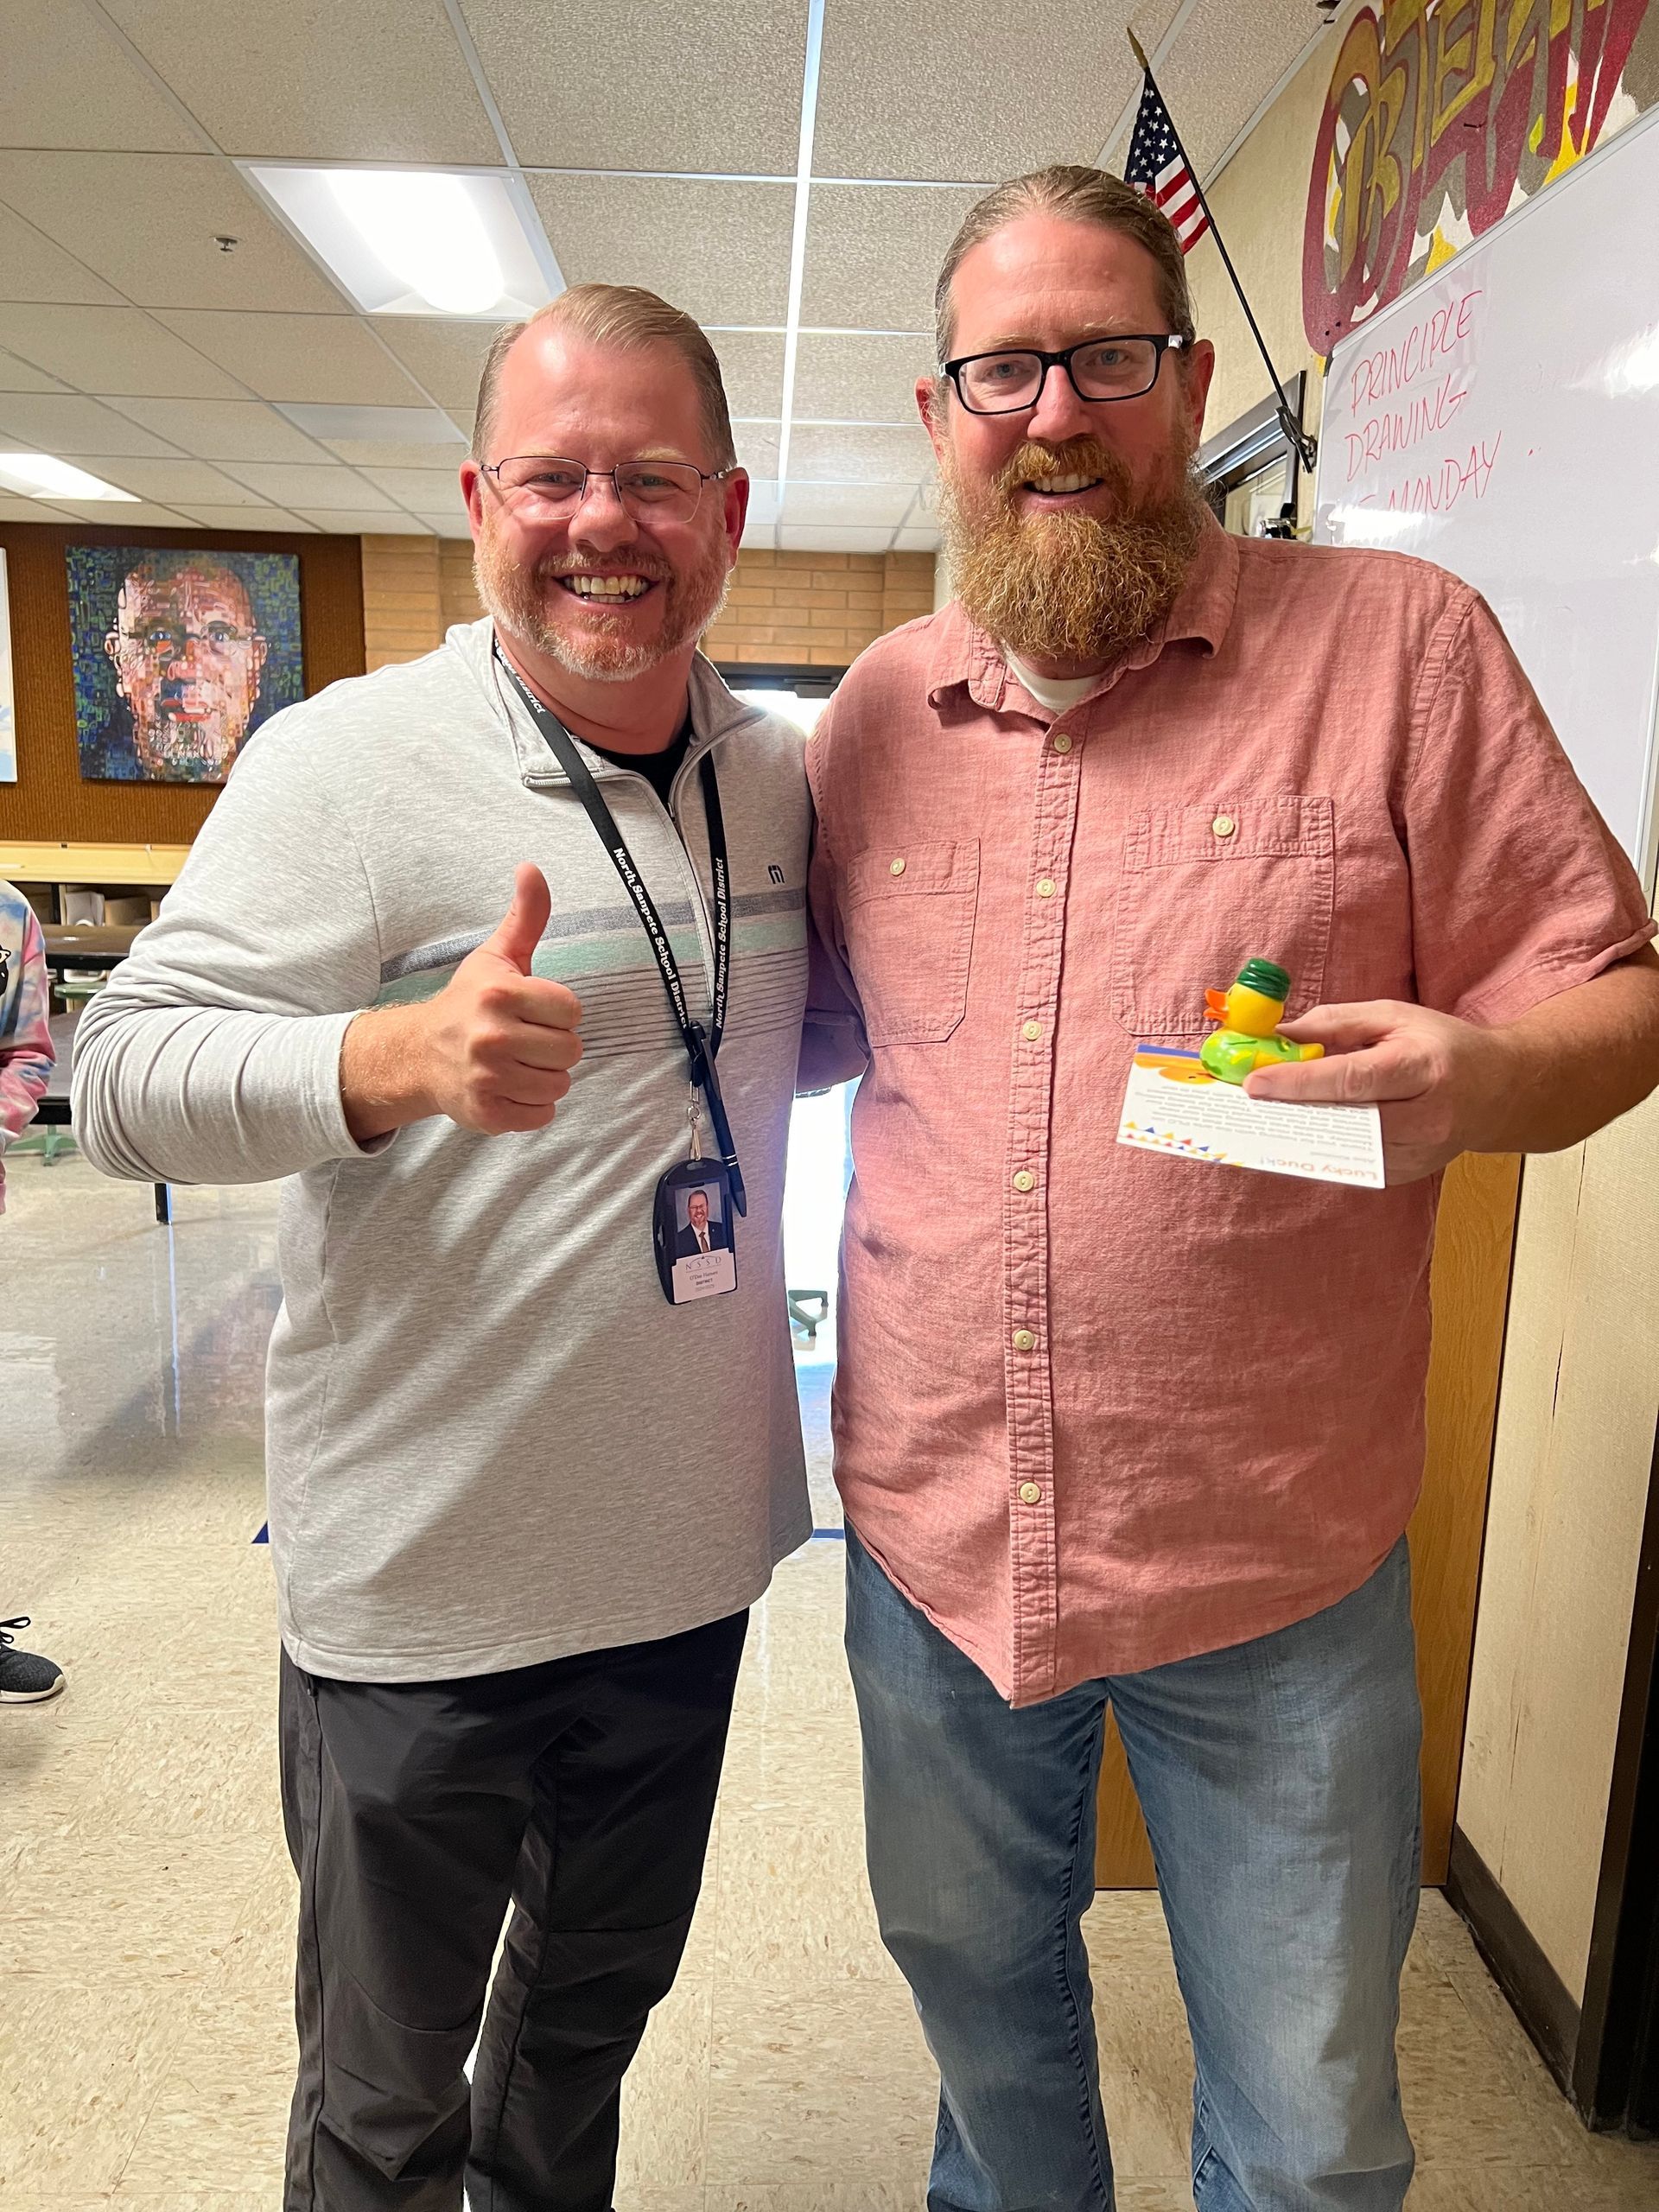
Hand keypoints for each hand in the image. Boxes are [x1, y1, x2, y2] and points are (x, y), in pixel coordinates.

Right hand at [342, 865, 582, 1140]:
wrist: (420, 1055)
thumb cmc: (469, 1002)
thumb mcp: (496, 956)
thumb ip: (526, 916)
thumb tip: (531, 867)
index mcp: (500, 995)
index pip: (572, 1011)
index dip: (558, 1012)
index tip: (533, 1011)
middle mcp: (491, 1037)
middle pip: (570, 1050)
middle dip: (554, 1046)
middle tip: (525, 1040)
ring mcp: (488, 1078)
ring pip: (559, 1085)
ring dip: (545, 1077)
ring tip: (517, 1064)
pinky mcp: (488, 1113)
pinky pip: (542, 1115)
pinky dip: (532, 1106)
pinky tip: (510, 1087)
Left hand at [1242, 999, 1512, 1183]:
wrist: (1500, 1091)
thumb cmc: (1442, 1046)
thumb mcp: (1395, 1016)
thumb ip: (1336, 1022)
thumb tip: (1280, 1036)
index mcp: (1425, 1066)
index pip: (1354, 1078)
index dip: (1301, 1083)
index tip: (1255, 1083)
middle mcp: (1427, 1115)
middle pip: (1344, 1120)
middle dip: (1290, 1111)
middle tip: (1245, 1103)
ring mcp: (1419, 1152)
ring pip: (1343, 1149)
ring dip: (1297, 1134)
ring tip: (1260, 1117)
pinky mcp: (1406, 1173)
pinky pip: (1350, 1164)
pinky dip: (1319, 1149)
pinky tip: (1294, 1132)